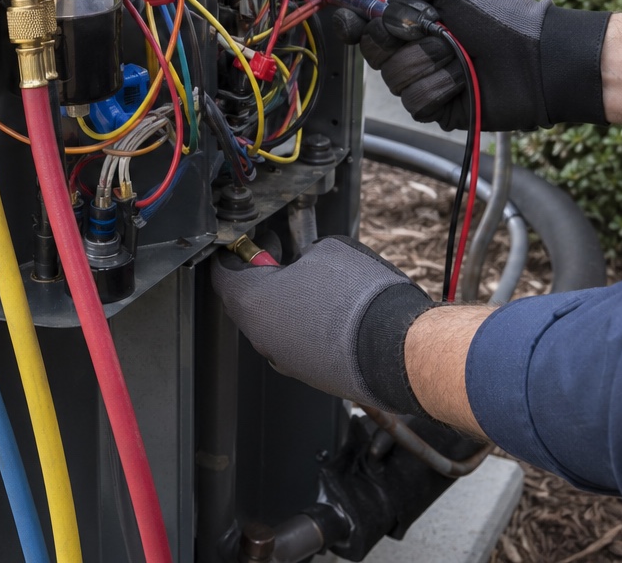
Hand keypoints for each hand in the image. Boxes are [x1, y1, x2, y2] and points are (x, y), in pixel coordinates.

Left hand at [211, 236, 434, 415]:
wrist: (398, 349)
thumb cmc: (361, 298)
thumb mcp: (327, 249)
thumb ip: (302, 253)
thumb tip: (303, 259)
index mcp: (254, 302)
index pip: (223, 275)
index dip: (234, 254)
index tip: (245, 245)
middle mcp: (262, 337)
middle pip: (248, 302)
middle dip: (263, 277)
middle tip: (282, 257)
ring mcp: (286, 361)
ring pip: (274, 326)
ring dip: (286, 303)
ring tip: (315, 283)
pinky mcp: (310, 376)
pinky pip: (298, 344)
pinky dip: (307, 326)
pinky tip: (332, 311)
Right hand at [333, 0, 609, 131]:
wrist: (538, 57)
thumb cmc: (500, 15)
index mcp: (414, 17)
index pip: (365, 21)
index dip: (351, 19)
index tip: (347, 17)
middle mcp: (414, 47)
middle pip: (373, 49)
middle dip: (401, 35)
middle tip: (432, 27)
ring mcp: (424, 78)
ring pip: (393, 77)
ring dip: (429, 60)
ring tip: (460, 54)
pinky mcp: (436, 107)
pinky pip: (415, 101)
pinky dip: (442, 85)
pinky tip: (465, 78)